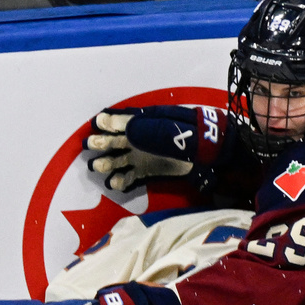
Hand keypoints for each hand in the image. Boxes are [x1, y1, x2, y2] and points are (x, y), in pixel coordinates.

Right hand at [85, 106, 228, 192]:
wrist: (214, 152)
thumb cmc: (196, 135)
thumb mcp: (178, 129)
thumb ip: (155, 131)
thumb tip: (129, 132)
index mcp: (146, 122)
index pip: (124, 120)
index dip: (110, 121)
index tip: (99, 123)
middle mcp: (140, 138)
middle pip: (116, 140)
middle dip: (102, 142)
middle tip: (91, 146)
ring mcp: (141, 156)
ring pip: (118, 159)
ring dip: (107, 163)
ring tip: (98, 168)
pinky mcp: (146, 172)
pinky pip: (130, 177)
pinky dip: (121, 181)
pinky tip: (114, 184)